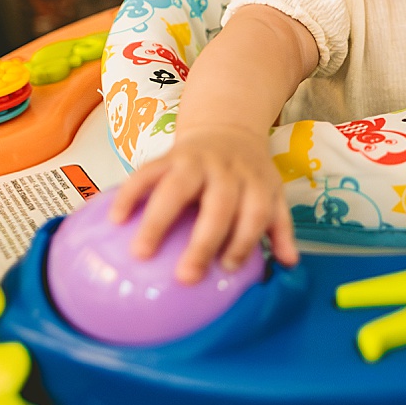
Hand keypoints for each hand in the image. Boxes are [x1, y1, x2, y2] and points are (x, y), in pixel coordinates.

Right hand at [109, 124, 298, 282]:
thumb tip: (289, 264)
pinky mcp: (167, 156)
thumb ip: (280, 228)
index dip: (244, 240)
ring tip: (140, 253)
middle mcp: (227, 171)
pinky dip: (129, 194)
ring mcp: (195, 161)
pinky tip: (116, 220)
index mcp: (255, 183)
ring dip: (158, 220)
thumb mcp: (272, 194)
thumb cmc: (249, 174)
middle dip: (203, 241)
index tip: (227, 268)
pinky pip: (145, 173)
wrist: (228, 128)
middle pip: (218, 204)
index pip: (256, 213)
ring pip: (177, 187)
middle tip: (186, 276)